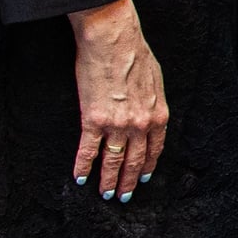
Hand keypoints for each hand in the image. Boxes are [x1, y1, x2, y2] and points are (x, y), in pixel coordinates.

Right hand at [69, 0, 168, 198]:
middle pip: (134, 161)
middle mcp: (140, 125)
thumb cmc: (134, 53)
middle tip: (122, 196)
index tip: (142, 178)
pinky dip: (83, 166)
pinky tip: (80, 178)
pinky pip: (88, 150)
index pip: (154, 149)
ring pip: (112, 161)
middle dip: (128, 181)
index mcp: (157, 115)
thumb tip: (149, 110)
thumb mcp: (155, 80)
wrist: (113, 41)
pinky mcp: (93, 120)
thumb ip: (152, 101)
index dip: (147, 166)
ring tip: (104, 194)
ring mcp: (117, 125)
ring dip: (107, 180)